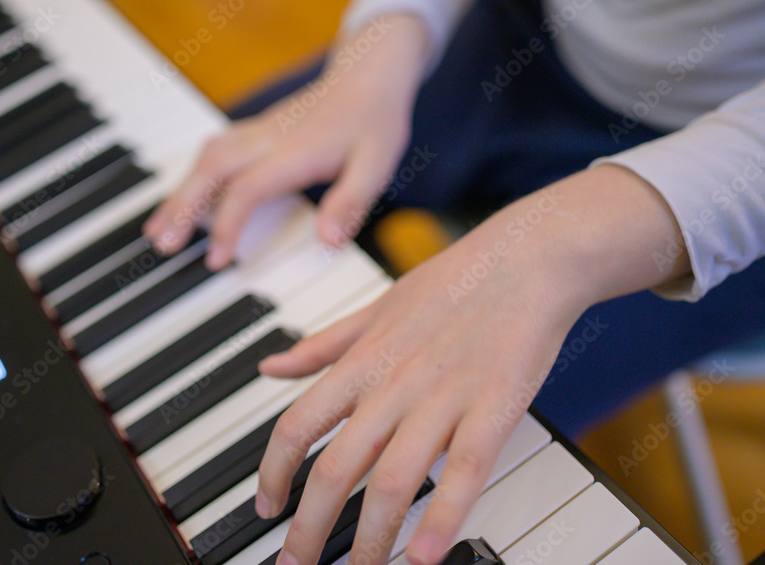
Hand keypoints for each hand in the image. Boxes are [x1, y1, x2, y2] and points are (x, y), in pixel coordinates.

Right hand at [143, 13, 430, 268]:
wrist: (369, 72)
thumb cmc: (374, 121)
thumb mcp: (377, 164)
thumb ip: (351, 203)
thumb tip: (328, 241)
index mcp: (295, 151)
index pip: (247, 188)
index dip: (227, 225)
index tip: (217, 259)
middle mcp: (268, 138)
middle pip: (210, 169)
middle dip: (181, 207)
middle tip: (161, 243)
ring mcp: (258, 132)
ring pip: (205, 158)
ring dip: (179, 192)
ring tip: (158, 228)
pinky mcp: (256, 131)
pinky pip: (214, 150)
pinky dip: (192, 175)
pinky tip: (183, 196)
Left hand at [254, 165, 691, 564]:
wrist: (527, 258)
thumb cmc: (453, 283)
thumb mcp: (374, 308)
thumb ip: (322, 345)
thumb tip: (270, 366)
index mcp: (362, 361)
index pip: (297, 425)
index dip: (273, 473)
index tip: (267, 507)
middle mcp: (393, 385)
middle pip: (335, 469)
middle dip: (309, 527)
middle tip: (295, 563)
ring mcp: (444, 400)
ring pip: (392, 482)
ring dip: (369, 540)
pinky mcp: (495, 411)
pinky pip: (462, 473)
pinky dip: (442, 519)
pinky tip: (425, 558)